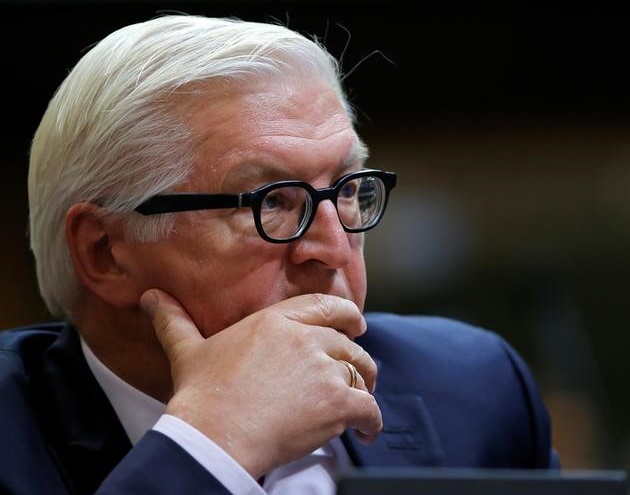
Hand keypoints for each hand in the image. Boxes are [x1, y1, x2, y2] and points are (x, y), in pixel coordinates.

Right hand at [140, 289, 381, 479]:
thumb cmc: (202, 396)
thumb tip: (151, 299)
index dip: (347, 315)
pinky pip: (369, 408)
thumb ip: (174, 322)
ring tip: (362, 399)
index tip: (356, 324)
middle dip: (357, 357)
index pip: (325, 307)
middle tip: (358, 370)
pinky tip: (367, 431)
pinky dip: (372, 421)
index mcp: (276, 322)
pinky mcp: (336, 403)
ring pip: (360, 374)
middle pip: (347, 344)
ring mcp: (323, 370)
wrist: (214, 436)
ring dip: (365, 387)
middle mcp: (305, 340)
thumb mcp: (187, 351)